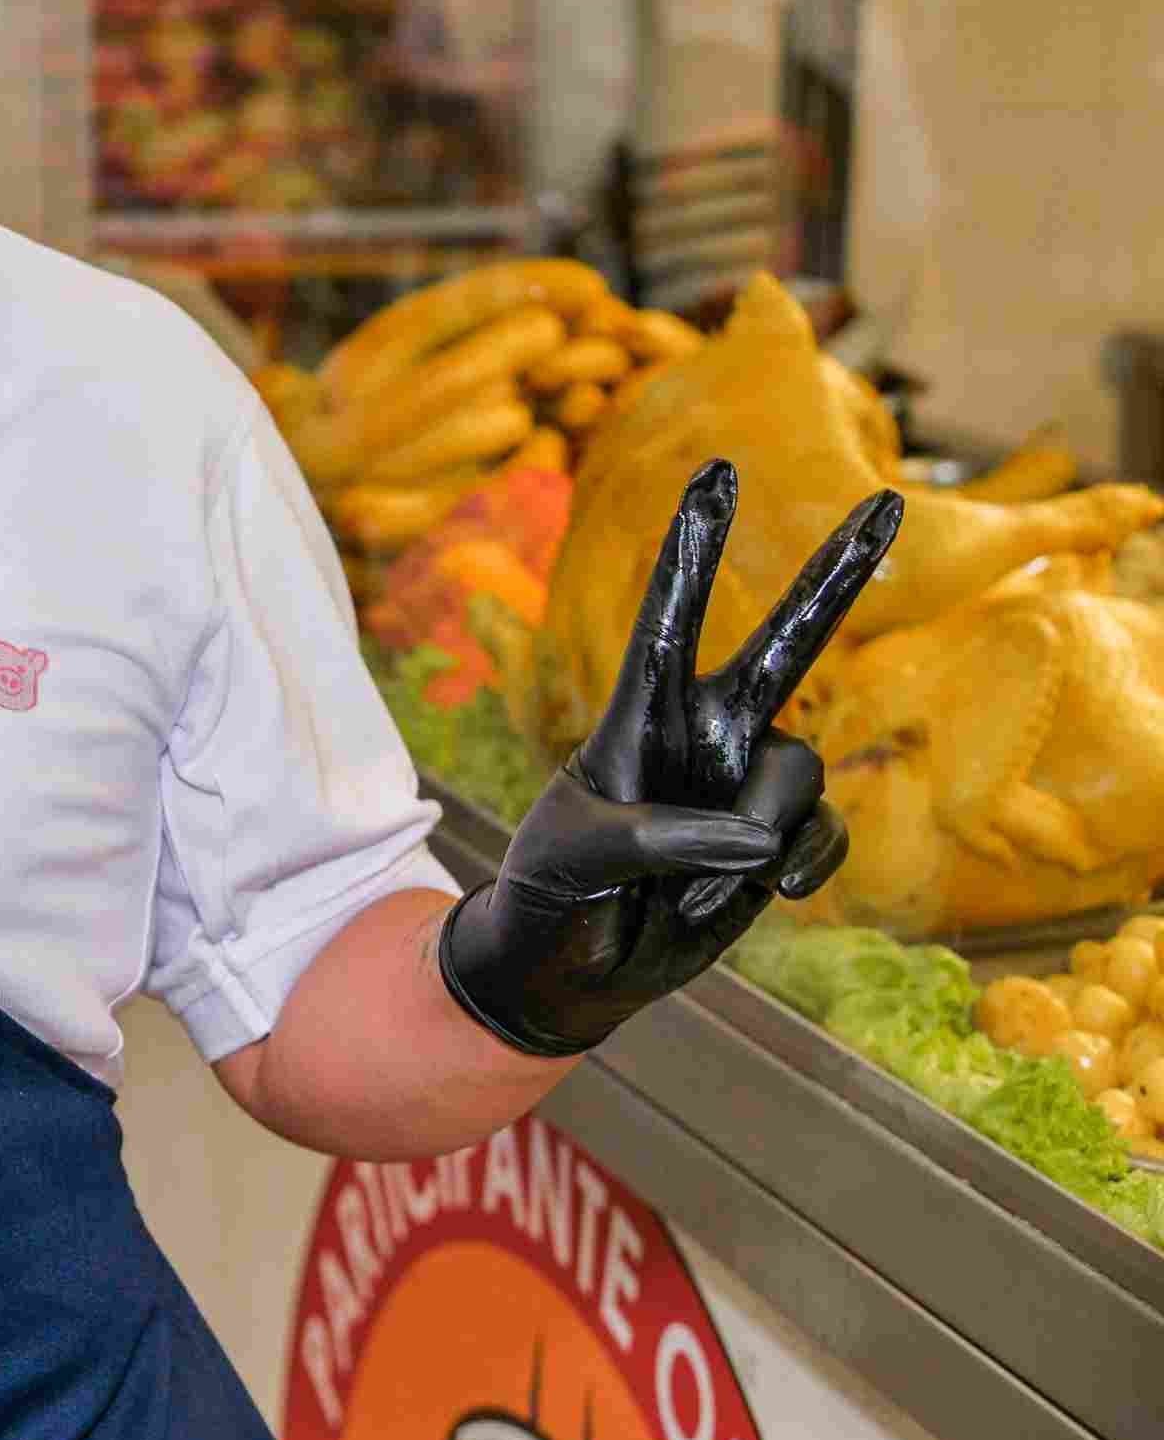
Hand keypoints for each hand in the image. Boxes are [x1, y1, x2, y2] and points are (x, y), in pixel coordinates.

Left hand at [438, 459, 901, 1055]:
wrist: (573, 967)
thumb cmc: (553, 890)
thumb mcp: (582, 856)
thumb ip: (663, 838)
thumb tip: (755, 839)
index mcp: (639, 713)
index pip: (669, 617)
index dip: (695, 547)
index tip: (714, 471)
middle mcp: (706, 731)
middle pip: (789, 642)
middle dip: (837, 574)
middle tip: (886, 500)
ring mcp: (747, 782)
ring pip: (800, 776)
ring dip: (750, 841)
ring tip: (685, 888)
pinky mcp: (779, 839)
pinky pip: (820, 835)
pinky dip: (791, 870)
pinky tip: (754, 897)